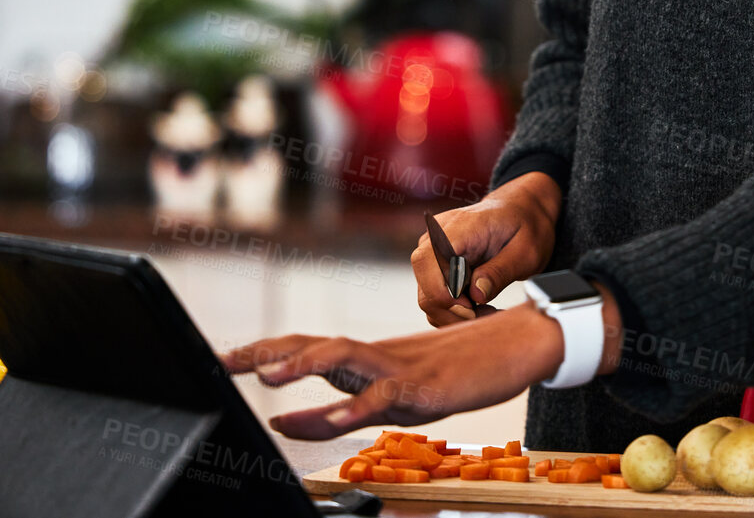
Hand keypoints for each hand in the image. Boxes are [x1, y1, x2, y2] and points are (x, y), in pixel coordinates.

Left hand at [221, 302, 563, 438]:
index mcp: (365, 358)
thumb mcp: (389, 398)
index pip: (304, 347)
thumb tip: (279, 423)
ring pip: (344, 357)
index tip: (223, 357)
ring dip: (304, 365)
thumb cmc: (456, 371)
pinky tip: (333, 419)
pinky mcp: (425, 386)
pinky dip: (356, 407)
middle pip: (312, 345)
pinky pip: (384, 395)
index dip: (263, 351)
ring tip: (268, 378)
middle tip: (225, 360)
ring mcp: (399, 367)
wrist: (516, 343)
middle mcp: (375, 355)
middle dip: (266, 352)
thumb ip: (332, 410)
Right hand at [411, 171, 561, 325]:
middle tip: (488, 314)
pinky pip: (436, 295)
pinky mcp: (437, 264)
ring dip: (456, 314)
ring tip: (488, 311)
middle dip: (454, 311)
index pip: (427, 261)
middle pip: (425, 287)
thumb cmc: (526, 225)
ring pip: (428, 297)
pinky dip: (455, 310)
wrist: (522, 211)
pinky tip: (479, 306)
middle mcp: (439, 236)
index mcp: (461, 226)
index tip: (471, 307)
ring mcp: (435, 250)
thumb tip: (476, 295)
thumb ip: (500, 271)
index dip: (441, 292)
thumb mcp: (526, 251)